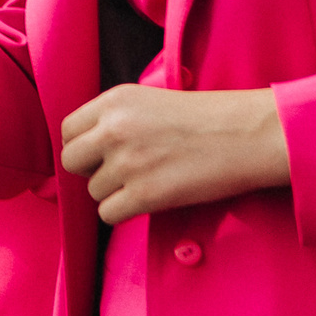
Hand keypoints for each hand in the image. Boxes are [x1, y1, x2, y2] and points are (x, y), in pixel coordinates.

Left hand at [58, 85, 289, 224]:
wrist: (247, 135)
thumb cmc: (207, 118)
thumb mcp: (151, 100)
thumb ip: (116, 118)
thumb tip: (89, 146)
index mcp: (114, 101)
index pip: (68, 130)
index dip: (83, 146)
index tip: (100, 154)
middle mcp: (113, 129)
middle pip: (72, 161)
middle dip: (91, 171)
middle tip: (119, 173)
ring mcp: (127, 162)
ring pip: (94, 191)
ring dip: (115, 193)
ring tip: (148, 182)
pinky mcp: (144, 194)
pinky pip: (108, 214)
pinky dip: (124, 213)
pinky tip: (149, 201)